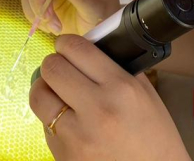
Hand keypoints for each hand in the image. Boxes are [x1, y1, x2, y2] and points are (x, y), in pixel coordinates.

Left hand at [30, 36, 190, 160]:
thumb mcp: (146, 96)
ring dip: (45, 88)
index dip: (67, 43)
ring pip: (38, 94)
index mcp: (121, 88)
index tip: (67, 46)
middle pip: (52, 67)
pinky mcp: (63, 153)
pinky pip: (44, 123)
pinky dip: (52, 116)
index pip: (77, 49)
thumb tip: (90, 47)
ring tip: (57, 91)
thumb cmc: (154, 139)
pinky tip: (68, 119)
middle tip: (61, 67)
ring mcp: (77, 134)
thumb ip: (118, 68)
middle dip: (54, 63)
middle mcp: (97, 109)